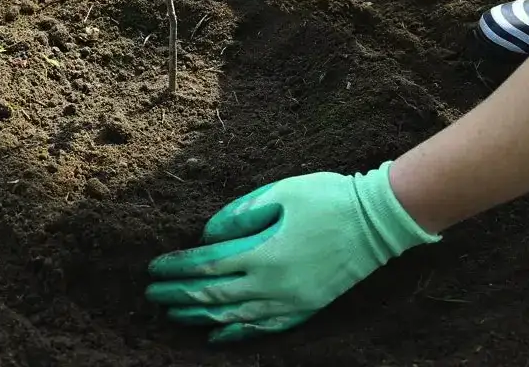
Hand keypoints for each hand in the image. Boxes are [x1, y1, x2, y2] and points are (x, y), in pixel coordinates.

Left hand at [145, 162, 439, 343]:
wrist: (377, 221)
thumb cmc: (328, 198)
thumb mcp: (280, 193)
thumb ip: (240, 215)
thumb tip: (208, 235)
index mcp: (263, 253)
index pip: (207, 266)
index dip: (177, 269)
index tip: (154, 269)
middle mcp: (273, 285)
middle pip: (213, 296)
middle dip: (179, 296)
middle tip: (152, 295)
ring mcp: (290, 302)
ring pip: (234, 317)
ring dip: (199, 317)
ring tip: (173, 315)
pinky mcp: (305, 309)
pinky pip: (263, 328)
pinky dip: (235, 334)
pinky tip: (217, 335)